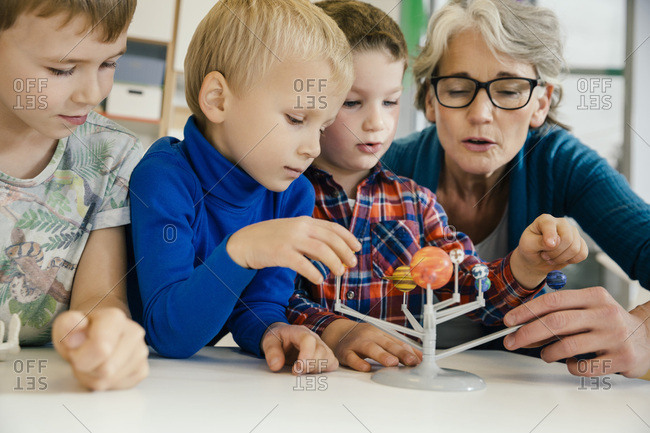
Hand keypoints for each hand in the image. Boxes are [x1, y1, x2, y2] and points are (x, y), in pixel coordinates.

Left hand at [52, 308, 148, 390]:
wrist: (98, 333)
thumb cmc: (81, 331)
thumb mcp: (66, 325)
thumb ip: (67, 325)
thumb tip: (76, 329)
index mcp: (115, 318)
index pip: (101, 349)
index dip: (80, 357)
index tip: (75, 350)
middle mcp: (134, 332)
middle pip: (105, 369)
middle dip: (87, 369)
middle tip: (84, 357)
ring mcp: (141, 352)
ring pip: (109, 380)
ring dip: (94, 377)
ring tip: (93, 362)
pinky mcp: (142, 370)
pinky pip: (117, 387)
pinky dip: (105, 384)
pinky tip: (103, 369)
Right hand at [227, 216, 360, 283]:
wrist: (244, 242)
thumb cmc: (271, 240)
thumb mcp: (294, 233)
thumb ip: (312, 240)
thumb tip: (334, 254)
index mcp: (305, 221)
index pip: (333, 227)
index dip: (348, 238)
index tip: (357, 248)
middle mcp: (300, 227)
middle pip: (330, 238)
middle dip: (344, 252)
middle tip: (351, 264)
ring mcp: (290, 239)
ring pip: (320, 250)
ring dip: (333, 262)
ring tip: (339, 273)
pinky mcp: (280, 252)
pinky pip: (302, 263)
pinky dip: (313, 272)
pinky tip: (319, 279)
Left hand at [261, 323, 337, 373]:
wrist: (283, 337)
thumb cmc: (278, 338)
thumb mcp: (269, 341)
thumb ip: (271, 352)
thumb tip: (276, 365)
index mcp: (300, 332)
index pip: (309, 340)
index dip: (305, 356)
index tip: (296, 369)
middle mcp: (314, 338)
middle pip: (321, 351)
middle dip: (309, 366)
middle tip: (295, 371)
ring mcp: (321, 346)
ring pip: (329, 358)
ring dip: (315, 369)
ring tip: (302, 370)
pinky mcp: (325, 355)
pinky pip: (332, 363)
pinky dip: (324, 370)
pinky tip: (310, 371)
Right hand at [321, 320, 421, 371]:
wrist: (338, 333)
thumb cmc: (363, 338)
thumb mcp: (381, 339)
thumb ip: (399, 348)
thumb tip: (419, 357)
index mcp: (380, 333)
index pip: (397, 342)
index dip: (408, 351)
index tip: (419, 361)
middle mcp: (370, 337)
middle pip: (386, 343)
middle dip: (399, 352)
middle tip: (410, 361)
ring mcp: (357, 344)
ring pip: (370, 348)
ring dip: (382, 355)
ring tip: (392, 362)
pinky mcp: (345, 353)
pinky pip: (352, 358)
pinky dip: (358, 363)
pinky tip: (366, 368)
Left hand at [503, 287, 649, 377]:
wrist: (646, 339)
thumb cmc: (607, 323)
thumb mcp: (587, 308)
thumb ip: (559, 314)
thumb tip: (521, 327)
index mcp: (594, 296)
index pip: (552, 301)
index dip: (526, 311)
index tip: (509, 321)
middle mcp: (605, 313)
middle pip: (555, 322)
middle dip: (527, 333)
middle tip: (512, 342)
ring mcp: (614, 336)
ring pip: (566, 346)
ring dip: (547, 353)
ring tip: (546, 354)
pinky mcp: (620, 358)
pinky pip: (582, 366)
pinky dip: (569, 366)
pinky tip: (571, 362)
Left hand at [511, 214, 587, 287]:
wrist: (536, 260)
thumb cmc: (530, 250)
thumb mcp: (527, 246)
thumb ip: (539, 242)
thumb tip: (555, 242)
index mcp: (545, 220)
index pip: (551, 225)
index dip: (550, 237)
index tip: (547, 246)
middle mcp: (561, 223)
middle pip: (567, 239)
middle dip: (555, 253)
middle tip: (545, 256)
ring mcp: (572, 232)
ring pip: (575, 248)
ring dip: (561, 258)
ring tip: (551, 257)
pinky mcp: (580, 243)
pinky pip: (582, 254)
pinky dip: (571, 260)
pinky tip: (562, 259)